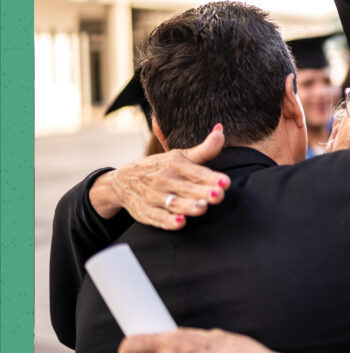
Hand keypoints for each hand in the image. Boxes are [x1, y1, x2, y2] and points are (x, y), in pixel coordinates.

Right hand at [90, 125, 229, 229]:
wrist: (121, 181)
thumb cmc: (160, 168)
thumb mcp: (179, 157)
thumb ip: (204, 150)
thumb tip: (221, 130)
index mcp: (174, 164)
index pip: (196, 172)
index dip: (211, 177)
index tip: (225, 182)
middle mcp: (164, 179)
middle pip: (187, 188)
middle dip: (202, 192)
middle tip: (218, 195)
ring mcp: (154, 196)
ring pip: (173, 202)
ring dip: (188, 206)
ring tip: (202, 208)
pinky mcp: (146, 212)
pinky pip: (157, 217)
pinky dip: (168, 221)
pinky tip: (180, 222)